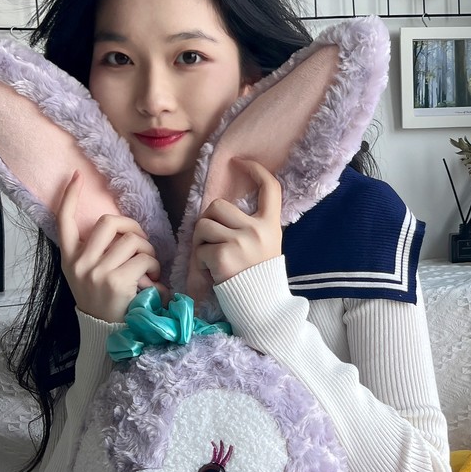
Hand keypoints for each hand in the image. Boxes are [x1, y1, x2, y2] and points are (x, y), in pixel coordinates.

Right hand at [56, 171, 161, 323]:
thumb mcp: (85, 276)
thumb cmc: (101, 302)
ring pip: (131, 240)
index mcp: (69, 258)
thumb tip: (118, 232)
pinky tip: (153, 281)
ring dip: (148, 250)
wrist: (104, 333)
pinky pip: (144, 259)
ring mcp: (97, 272)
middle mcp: (80, 263)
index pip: (63, 220)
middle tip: (142, 243)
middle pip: (108, 222)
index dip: (69, 196)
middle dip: (132, 226)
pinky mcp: (117, 281)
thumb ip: (93, 253)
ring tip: (150, 267)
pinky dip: (155, 267)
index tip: (75, 177)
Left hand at [192, 158, 282, 284]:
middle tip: (213, 242)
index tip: (242, 163)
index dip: (256, 170)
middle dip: (208, 220)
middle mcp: (258, 230)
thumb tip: (219, 209)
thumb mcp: (266, 247)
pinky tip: (212, 273)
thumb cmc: (259, 278)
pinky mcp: (224, 256)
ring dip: (200, 241)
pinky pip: (199, 249)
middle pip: (218, 205)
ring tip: (211, 258)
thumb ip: (252, 226)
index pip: (270, 188)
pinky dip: (199, 262)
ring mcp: (241, 242)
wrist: (262, 308)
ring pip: (203, 224)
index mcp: (271, 225)